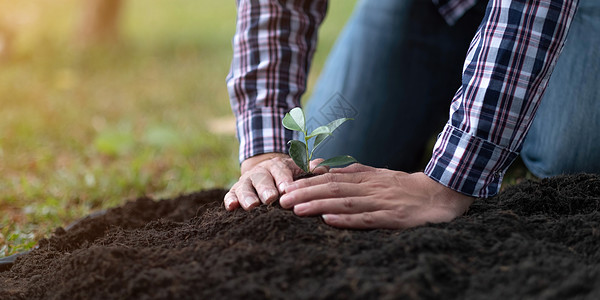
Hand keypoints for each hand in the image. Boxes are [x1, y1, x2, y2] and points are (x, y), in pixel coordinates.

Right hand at [224, 153, 326, 210]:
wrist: (265, 173)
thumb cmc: (288, 176)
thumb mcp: (299, 170)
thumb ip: (311, 169)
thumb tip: (324, 167)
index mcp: (277, 165)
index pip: (280, 170)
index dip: (283, 179)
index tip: (286, 189)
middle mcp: (260, 172)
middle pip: (261, 179)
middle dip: (266, 189)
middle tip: (270, 199)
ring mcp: (245, 182)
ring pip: (244, 187)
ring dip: (248, 196)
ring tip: (252, 206)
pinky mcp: (234, 192)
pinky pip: (230, 195)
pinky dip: (230, 201)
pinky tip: (231, 208)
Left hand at [279, 164, 473, 228]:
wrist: (440, 195)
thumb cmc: (403, 187)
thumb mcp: (375, 174)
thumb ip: (348, 171)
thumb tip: (319, 167)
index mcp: (365, 178)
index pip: (330, 179)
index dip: (306, 184)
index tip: (285, 187)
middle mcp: (370, 188)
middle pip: (333, 189)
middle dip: (305, 194)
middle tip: (282, 200)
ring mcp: (381, 203)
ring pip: (345, 203)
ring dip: (319, 205)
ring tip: (297, 210)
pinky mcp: (393, 219)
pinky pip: (368, 219)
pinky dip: (347, 220)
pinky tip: (329, 221)